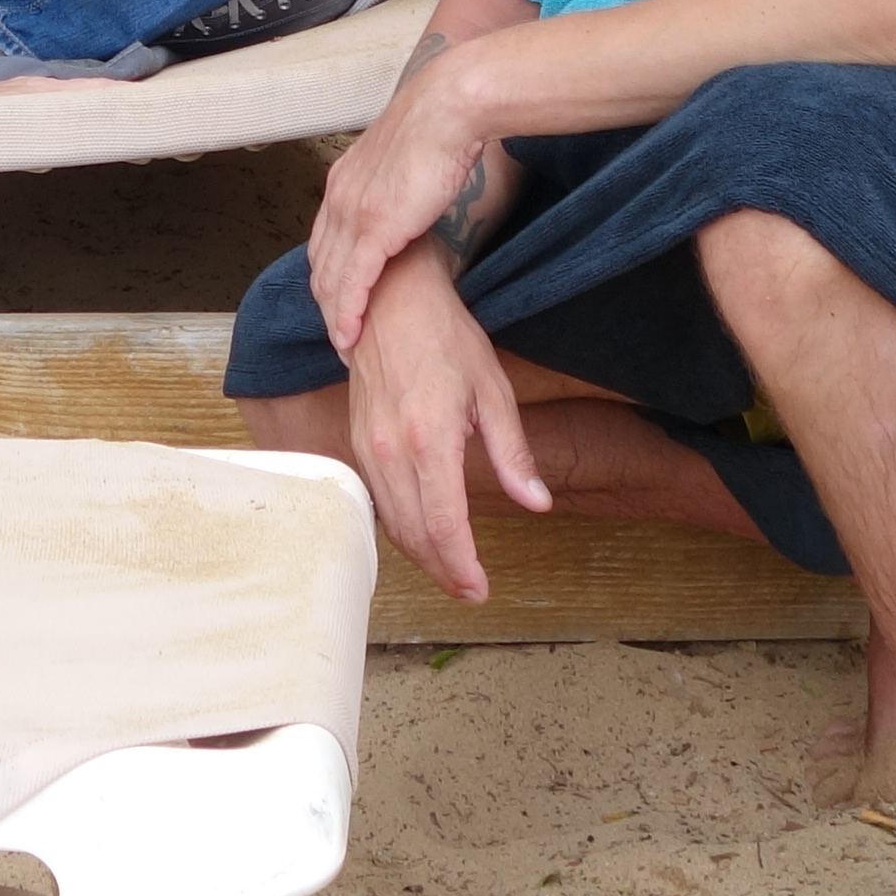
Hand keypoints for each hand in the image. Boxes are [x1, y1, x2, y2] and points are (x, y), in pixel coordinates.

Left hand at [307, 38, 500, 352]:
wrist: (449, 107)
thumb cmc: (440, 126)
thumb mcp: (406, 161)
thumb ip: (396, 186)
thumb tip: (408, 200)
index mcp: (344, 180)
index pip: (325, 238)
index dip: (329, 273)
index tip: (338, 300)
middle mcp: (339, 197)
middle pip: (321, 263)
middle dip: (326, 302)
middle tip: (338, 333)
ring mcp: (353, 212)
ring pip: (331, 277)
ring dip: (333, 315)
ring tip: (343, 346)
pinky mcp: (374, 227)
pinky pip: (353, 281)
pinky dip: (348, 312)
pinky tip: (349, 336)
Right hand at [342, 251, 543, 601]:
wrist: (388, 302)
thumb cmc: (447, 339)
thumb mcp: (493, 390)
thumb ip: (513, 453)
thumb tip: (537, 502)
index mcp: (430, 438)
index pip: (444, 523)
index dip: (461, 565)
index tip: (480, 590)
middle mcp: (391, 451)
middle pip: (414, 534)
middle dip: (443, 571)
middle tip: (471, 592)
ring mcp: (368, 449)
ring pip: (391, 524)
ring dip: (421, 557)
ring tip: (452, 574)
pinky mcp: (358, 444)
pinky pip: (378, 502)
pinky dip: (400, 529)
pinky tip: (423, 537)